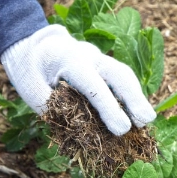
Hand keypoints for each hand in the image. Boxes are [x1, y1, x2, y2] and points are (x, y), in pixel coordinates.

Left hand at [0, 24, 155, 135]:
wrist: (34, 46)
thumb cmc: (31, 70)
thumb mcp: (30, 88)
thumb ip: (51, 106)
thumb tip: (75, 131)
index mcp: (69, 60)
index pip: (94, 86)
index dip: (109, 109)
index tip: (122, 130)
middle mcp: (90, 56)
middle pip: (119, 74)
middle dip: (134, 98)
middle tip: (146, 121)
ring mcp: (101, 58)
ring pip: (124, 75)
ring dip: (137, 97)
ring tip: (146, 121)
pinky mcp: (105, 66)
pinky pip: (123, 78)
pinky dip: (132, 95)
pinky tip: (137, 112)